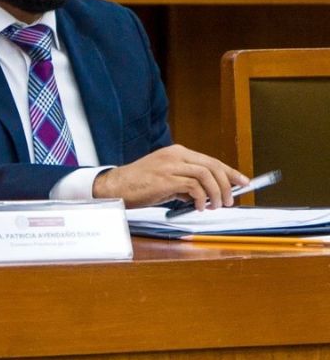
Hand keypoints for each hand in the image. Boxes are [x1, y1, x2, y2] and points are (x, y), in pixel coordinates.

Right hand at [92, 144, 247, 209]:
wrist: (115, 187)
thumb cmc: (139, 185)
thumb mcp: (166, 180)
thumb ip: (185, 183)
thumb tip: (208, 194)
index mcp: (176, 153)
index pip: (211, 160)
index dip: (230, 172)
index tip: (243, 183)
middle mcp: (175, 155)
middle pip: (213, 166)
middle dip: (227, 185)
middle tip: (229, 201)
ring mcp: (170, 166)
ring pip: (207, 175)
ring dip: (216, 194)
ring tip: (214, 206)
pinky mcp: (165, 179)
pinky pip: (194, 187)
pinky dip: (201, 198)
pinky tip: (198, 207)